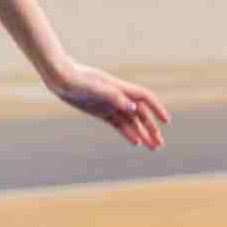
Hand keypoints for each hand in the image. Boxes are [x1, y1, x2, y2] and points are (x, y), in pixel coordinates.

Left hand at [46, 59, 168, 148]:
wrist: (60, 78)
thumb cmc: (78, 79)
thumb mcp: (95, 88)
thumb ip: (114, 97)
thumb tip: (133, 109)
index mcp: (120, 88)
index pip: (145, 98)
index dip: (157, 108)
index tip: (166, 122)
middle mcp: (118, 97)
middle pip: (141, 114)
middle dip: (151, 128)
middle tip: (160, 144)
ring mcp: (110, 104)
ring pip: (131, 121)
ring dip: (142, 133)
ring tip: (153, 147)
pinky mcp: (100, 112)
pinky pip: (118, 124)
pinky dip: (127, 133)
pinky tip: (136, 142)